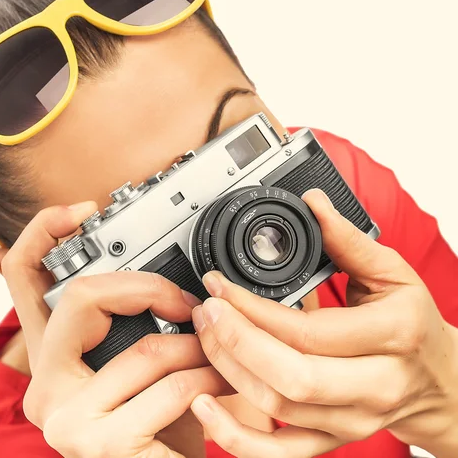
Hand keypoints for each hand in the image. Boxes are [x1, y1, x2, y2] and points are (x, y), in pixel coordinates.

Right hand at [0, 202, 230, 457]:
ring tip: (216, 355)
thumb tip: (157, 287)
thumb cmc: (158, 425)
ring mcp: (66, 418)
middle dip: (148, 291)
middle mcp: (44, 385)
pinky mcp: (99, 444)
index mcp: (50, 356)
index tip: (81, 210)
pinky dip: (208, 379)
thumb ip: (132, 325)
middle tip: (186, 305)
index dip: (42, 232)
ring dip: (197, 348)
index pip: (20, 277)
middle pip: (80, 296)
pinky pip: (170, 387)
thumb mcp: (140, 367)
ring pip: (144, 346)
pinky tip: (220, 384)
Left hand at [190, 189, 457, 457]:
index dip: (252, 308)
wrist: (443, 384)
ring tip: (203, 337)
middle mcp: (374, 385)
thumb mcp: (393, 275)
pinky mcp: (334, 439)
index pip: (308, 329)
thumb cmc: (416, 326)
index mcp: (391, 334)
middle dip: (234, 341)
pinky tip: (206, 407)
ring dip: (228, 372)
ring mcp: (353, 420)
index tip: (219, 284)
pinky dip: (238, 438)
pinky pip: (280, 454)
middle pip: (290, 376)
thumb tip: (313, 204)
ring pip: (279, 408)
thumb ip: (348, 240)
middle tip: (205, 311)